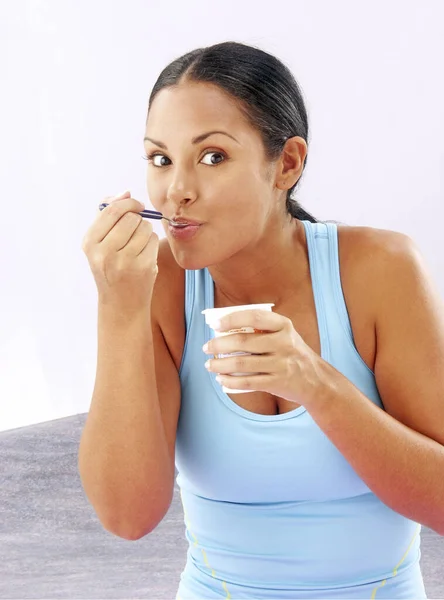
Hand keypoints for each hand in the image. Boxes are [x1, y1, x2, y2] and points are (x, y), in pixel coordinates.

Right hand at [82, 191, 158, 310]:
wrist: (121, 304)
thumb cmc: (111, 268)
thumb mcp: (99, 244)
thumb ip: (107, 215)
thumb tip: (125, 192)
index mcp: (89, 243)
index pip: (112, 210)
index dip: (128, 203)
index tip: (136, 206)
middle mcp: (104, 253)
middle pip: (131, 218)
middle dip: (137, 220)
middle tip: (134, 233)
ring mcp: (124, 261)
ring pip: (145, 228)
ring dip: (146, 233)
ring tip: (137, 248)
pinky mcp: (143, 267)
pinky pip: (153, 241)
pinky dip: (152, 245)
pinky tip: (144, 256)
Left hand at [203, 309, 323, 403]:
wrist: (316, 380)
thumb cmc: (291, 352)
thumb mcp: (284, 334)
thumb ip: (261, 329)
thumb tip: (223, 328)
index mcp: (284, 326)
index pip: (254, 316)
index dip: (232, 319)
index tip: (215, 325)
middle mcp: (284, 343)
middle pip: (243, 342)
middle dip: (219, 344)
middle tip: (207, 347)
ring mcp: (281, 364)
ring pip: (242, 364)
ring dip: (220, 365)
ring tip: (209, 364)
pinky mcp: (277, 383)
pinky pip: (248, 382)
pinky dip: (231, 381)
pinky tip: (221, 379)